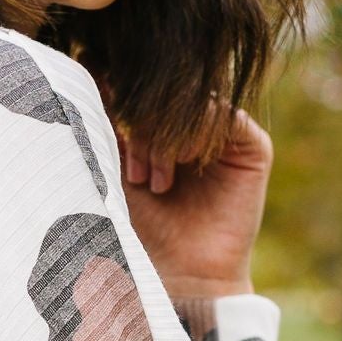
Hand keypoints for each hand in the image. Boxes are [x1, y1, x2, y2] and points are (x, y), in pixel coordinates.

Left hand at [106, 90, 270, 303]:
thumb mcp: (112, 165)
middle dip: (140, 124)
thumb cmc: (140, 229)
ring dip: (164, 137)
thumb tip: (88, 64)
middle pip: (167, 90)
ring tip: (154, 181)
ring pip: (193, 101)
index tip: (103, 116)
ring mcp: (225, 132)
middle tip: (133, 173)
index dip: (122, 92)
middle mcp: (196, 124)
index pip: (147, 84)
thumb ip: (104, 117)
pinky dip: (196, 133)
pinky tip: (181, 166)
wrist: (179, 276)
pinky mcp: (253, 146)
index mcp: (163, 124)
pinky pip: (224, 114)